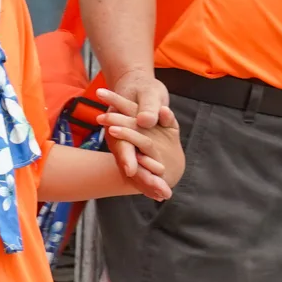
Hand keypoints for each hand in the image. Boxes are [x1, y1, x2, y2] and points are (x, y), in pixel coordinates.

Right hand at [94, 86, 182, 200]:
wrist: (136, 85)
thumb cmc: (142, 87)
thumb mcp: (148, 92)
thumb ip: (148, 107)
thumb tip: (145, 121)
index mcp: (119, 125)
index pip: (122, 145)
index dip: (128, 158)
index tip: (133, 171)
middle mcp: (121, 140)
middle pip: (131, 162)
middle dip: (145, 178)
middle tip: (161, 192)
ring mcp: (130, 146)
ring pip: (137, 168)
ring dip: (148, 183)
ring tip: (163, 195)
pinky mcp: (139, 150)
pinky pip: (144, 167)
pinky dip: (151, 179)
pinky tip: (160, 193)